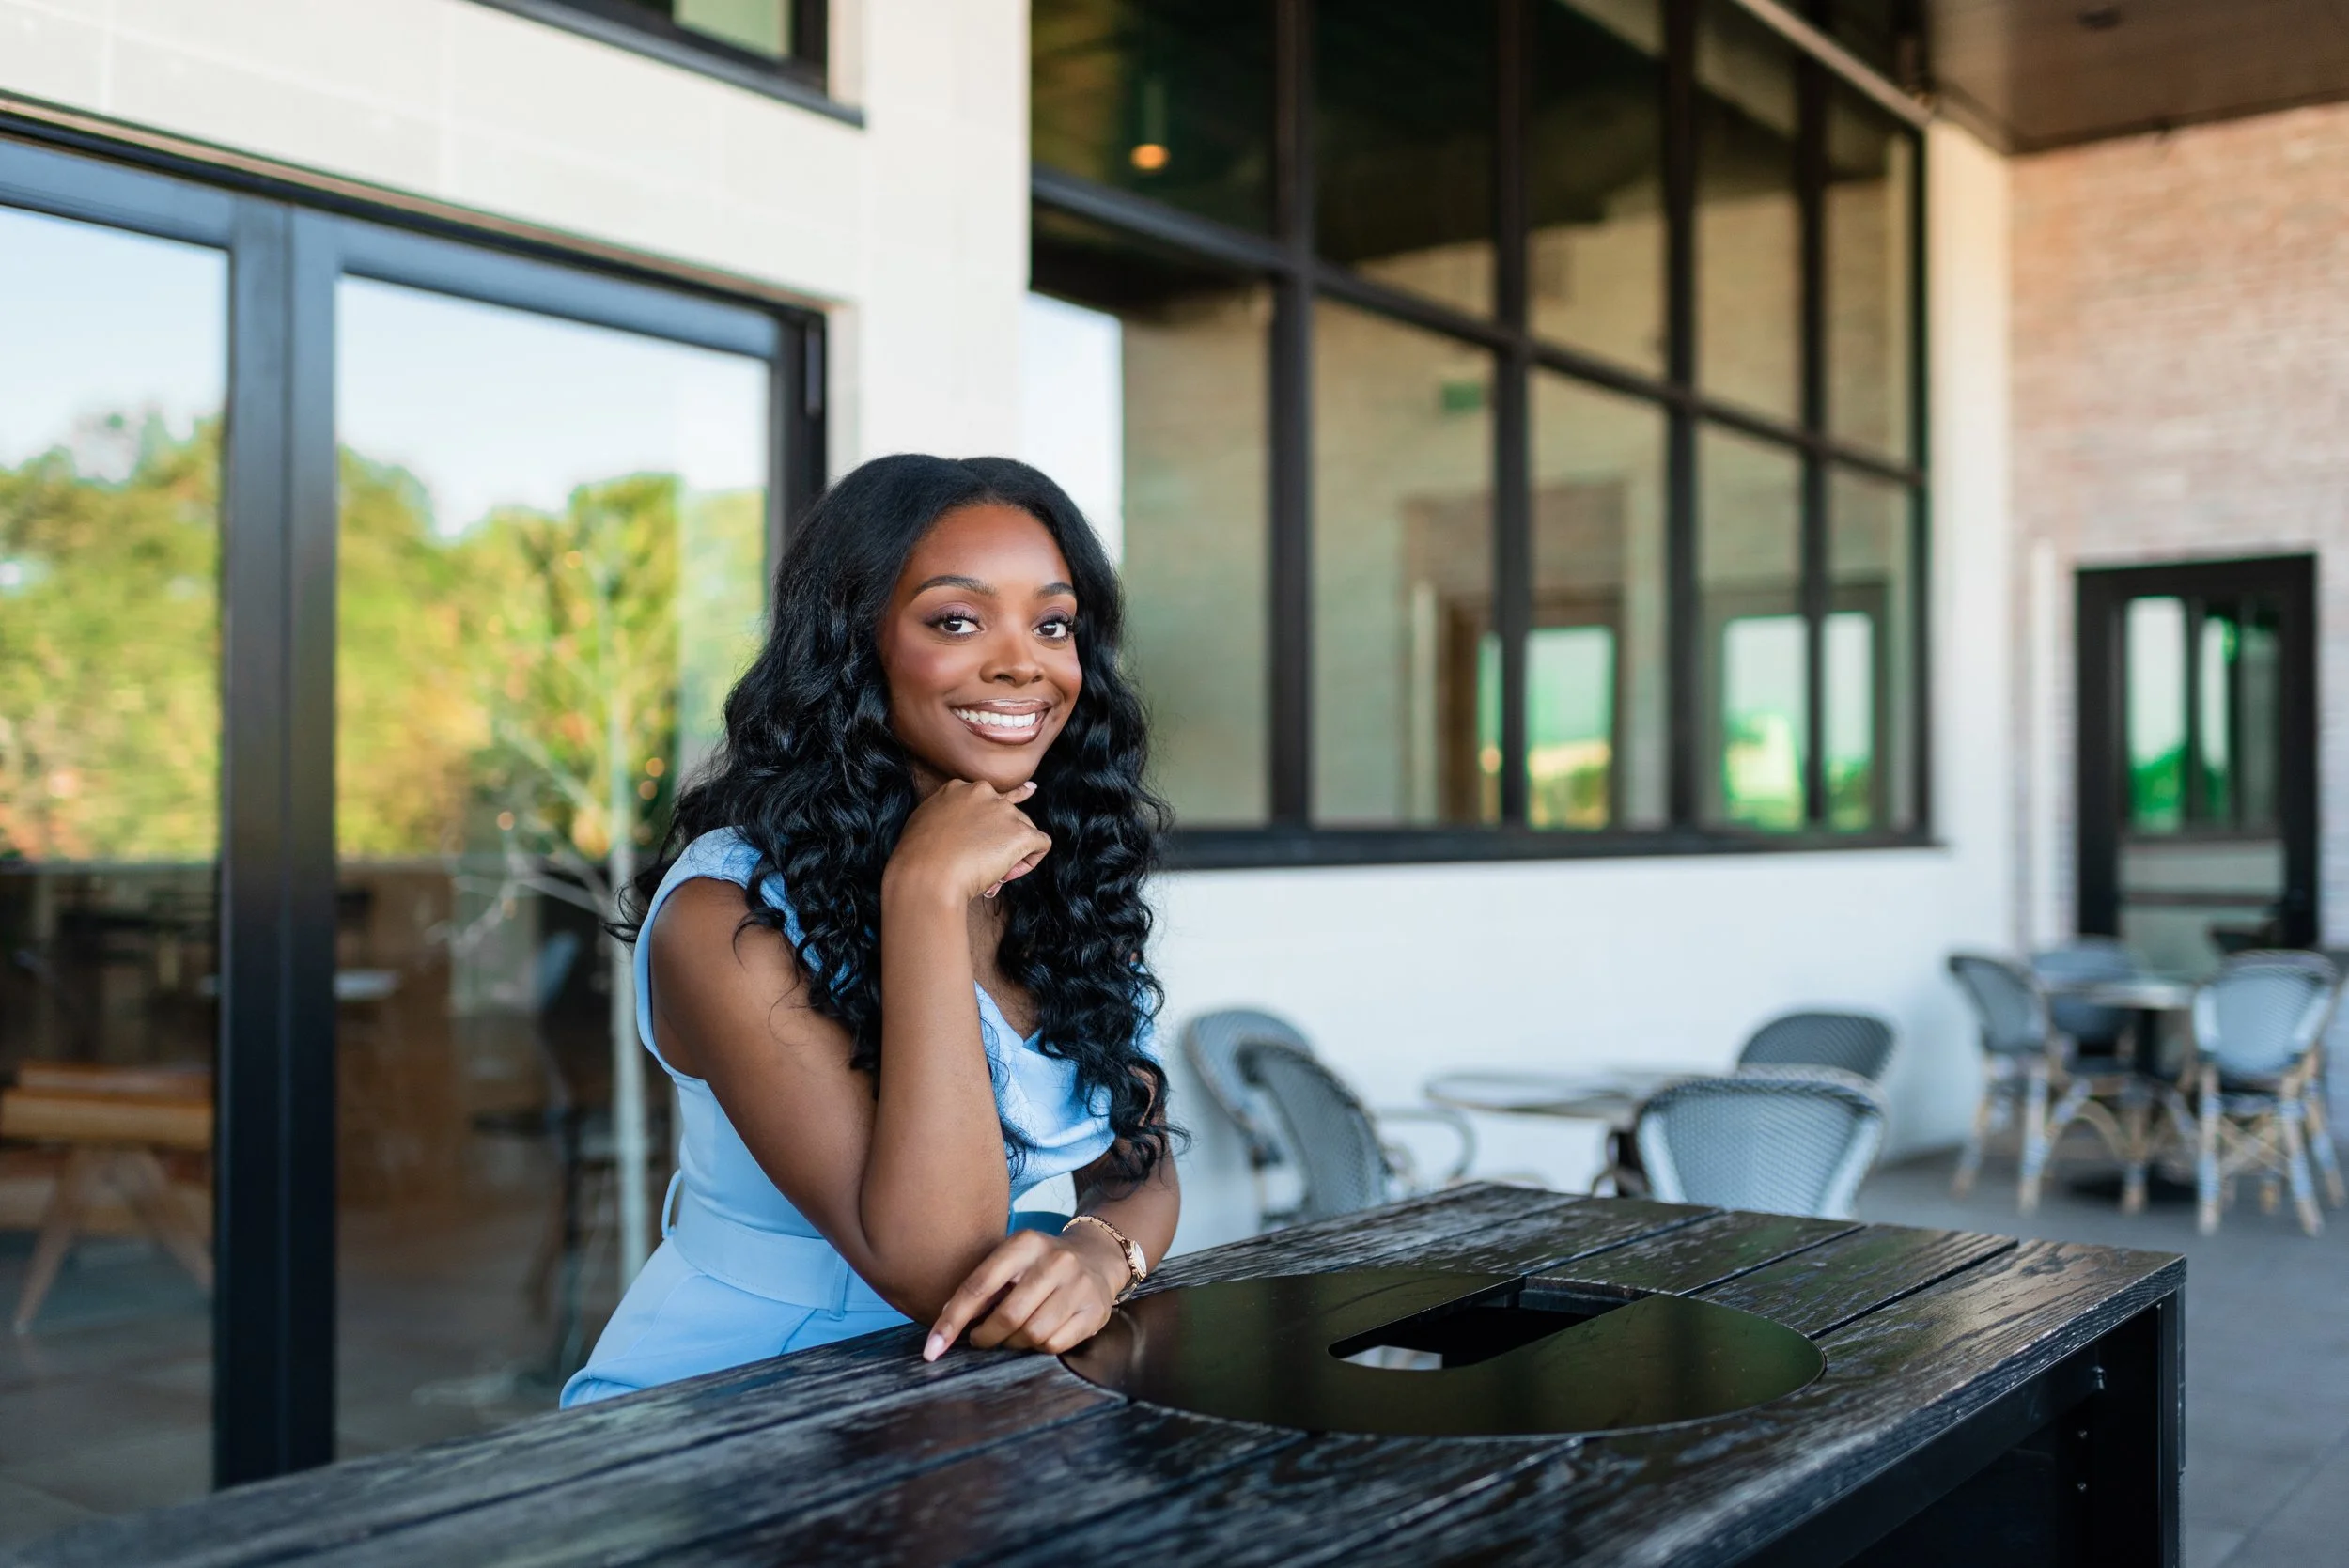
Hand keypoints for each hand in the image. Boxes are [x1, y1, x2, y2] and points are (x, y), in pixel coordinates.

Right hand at [885, 779, 1051, 907]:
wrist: (926, 877)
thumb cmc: (917, 860)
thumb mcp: (924, 824)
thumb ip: (945, 818)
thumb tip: (961, 831)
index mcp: (957, 788)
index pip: (986, 799)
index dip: (984, 827)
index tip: (979, 843)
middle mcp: (983, 792)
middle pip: (1008, 815)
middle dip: (999, 840)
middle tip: (981, 866)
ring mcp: (1004, 811)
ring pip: (1025, 829)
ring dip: (1012, 853)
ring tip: (991, 875)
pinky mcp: (1021, 832)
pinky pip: (1041, 845)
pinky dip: (1029, 862)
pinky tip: (1008, 874)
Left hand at [922, 1227, 1126, 1359]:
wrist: (1097, 1258)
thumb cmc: (1040, 1265)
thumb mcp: (1012, 1261)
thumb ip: (982, 1285)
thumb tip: (946, 1316)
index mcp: (1026, 1243)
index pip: (979, 1285)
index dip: (952, 1320)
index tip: (932, 1349)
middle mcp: (1055, 1261)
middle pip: (1008, 1315)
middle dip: (986, 1336)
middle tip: (980, 1339)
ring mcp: (1078, 1286)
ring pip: (1032, 1334)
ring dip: (1013, 1343)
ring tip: (1012, 1335)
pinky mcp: (1094, 1310)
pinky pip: (1054, 1345)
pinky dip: (1039, 1348)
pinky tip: (1038, 1335)